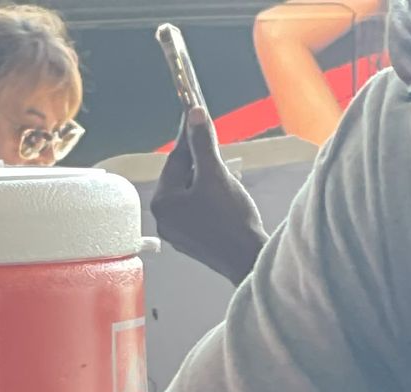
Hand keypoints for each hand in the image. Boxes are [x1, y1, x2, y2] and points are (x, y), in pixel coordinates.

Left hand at [149, 110, 268, 286]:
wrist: (247, 259)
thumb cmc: (230, 219)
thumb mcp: (215, 175)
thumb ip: (202, 143)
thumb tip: (194, 114)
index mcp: (163, 203)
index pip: (175, 159)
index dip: (188, 134)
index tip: (195, 113)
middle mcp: (164, 219)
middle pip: (181, 176)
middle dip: (198, 158)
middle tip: (212, 139)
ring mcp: (177, 232)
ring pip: (190, 192)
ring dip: (205, 176)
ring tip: (222, 168)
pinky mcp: (192, 240)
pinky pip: (196, 208)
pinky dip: (208, 195)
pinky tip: (223, 192)